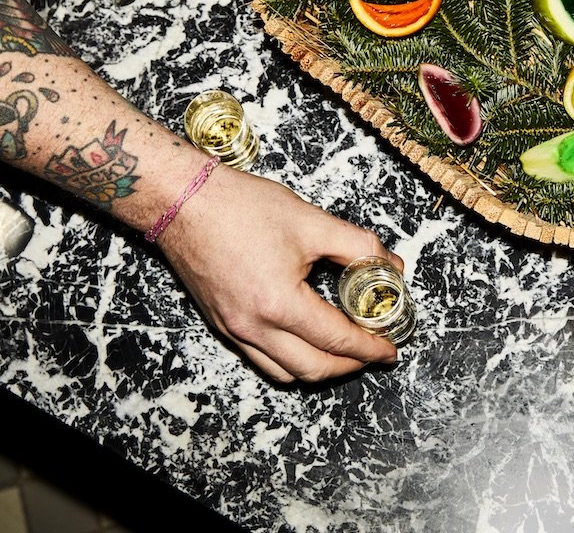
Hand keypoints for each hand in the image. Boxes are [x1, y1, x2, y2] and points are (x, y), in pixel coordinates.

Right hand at [155, 162, 402, 381]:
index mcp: (279, 304)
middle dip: (351, 365)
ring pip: (285, 373)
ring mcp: (233, 330)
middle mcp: (253, 327)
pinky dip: (290, 360)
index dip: (371, 347)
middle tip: (373, 350)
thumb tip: (390, 264)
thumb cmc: (240, 207)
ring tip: (344, 349)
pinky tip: (306, 340)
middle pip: (313, 369)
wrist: (182, 201)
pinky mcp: (221, 324)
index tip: (390, 349)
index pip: (337, 340)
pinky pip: (261, 360)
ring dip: (320, 368)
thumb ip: (358, 245)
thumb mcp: (311, 221)